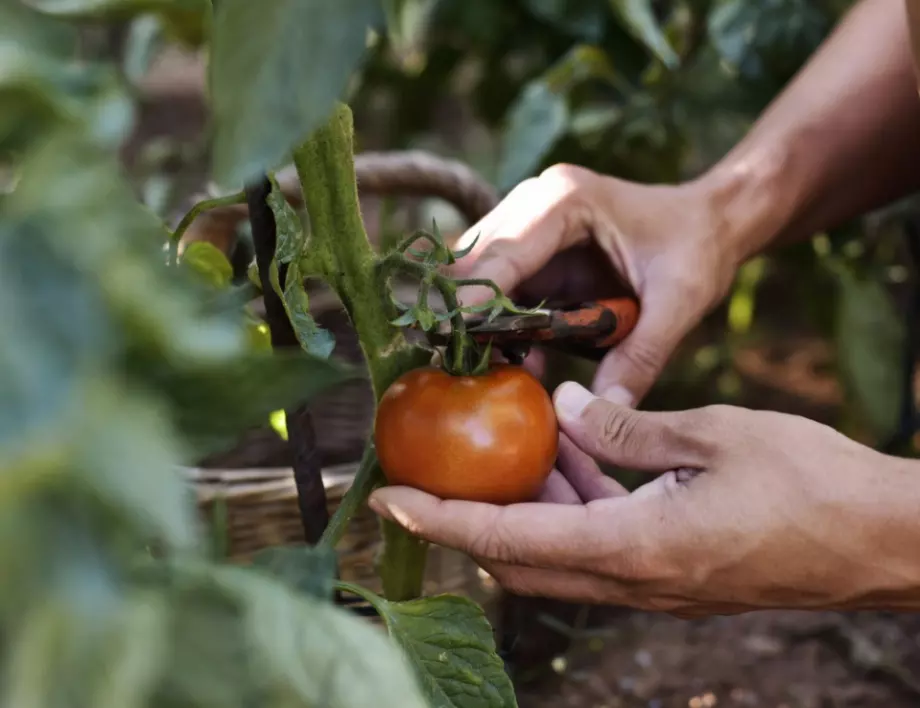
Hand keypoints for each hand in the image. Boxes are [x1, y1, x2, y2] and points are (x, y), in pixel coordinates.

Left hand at [369, 382, 919, 615]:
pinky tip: (576, 457)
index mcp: (637, 548)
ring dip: (526, 508)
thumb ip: (625, 427)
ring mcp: (655, 587)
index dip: (446, 519)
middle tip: (436, 468)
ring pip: (558, 555)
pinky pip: (598, 549)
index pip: (512, 537)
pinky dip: (571, 508)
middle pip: (521, 558)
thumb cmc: (810, 483)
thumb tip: (557, 404)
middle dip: (469, 518)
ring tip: (513, 446)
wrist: (882, 540)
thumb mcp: (713, 435)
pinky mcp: (673, 577)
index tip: (392, 499)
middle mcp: (635, 582)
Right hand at [452, 165, 742, 404]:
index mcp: (567, 202)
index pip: (504, 252)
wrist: (710, 221)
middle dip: (466, 312)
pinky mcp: (532, 251)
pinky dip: (499, 324)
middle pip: (475, 260)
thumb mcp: (679, 302)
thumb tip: (606, 409)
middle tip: (460, 364)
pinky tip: (511, 358)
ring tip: (481, 367)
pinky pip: (498, 288)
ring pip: (476, 274)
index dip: (476, 298)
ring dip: (478, 321)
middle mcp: (536, 203)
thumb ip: (641, 355)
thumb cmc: (698, 248)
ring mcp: (528, 224)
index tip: (454, 341)